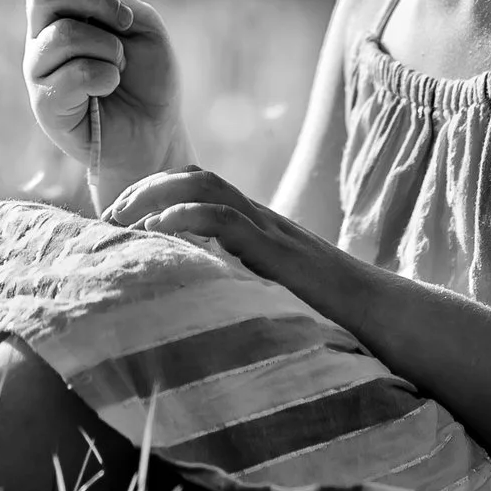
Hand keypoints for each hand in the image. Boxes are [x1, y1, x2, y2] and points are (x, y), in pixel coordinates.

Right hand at [24, 0, 184, 186]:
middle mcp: (44, 33)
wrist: (154, 136)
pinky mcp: (44, 103)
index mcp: (68, 8)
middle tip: (126, 22)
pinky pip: (69, 74)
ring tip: (119, 67)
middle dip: (95, 0)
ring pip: (60, 34)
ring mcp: (40, 68)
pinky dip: (103, 76)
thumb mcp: (141, 26)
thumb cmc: (149, 80)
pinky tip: (110, 88)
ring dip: (106, 47)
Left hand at [99, 165, 369, 330]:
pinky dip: (186, 217)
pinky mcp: (277, 251)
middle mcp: (259, 218)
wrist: (382, 317)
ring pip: (204, 183)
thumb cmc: (327, 314)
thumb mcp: (268, 292)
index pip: (197, 185)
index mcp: (254, 226)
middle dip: (143, 188)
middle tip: (108, 219)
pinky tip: (159, 231)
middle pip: (192, 174)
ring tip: (123, 221)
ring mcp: (269, 230)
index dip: (152, 192)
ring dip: (154, 195)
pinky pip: (226, 216)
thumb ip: (235, 286)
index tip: (118, 220)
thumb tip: (187, 309)